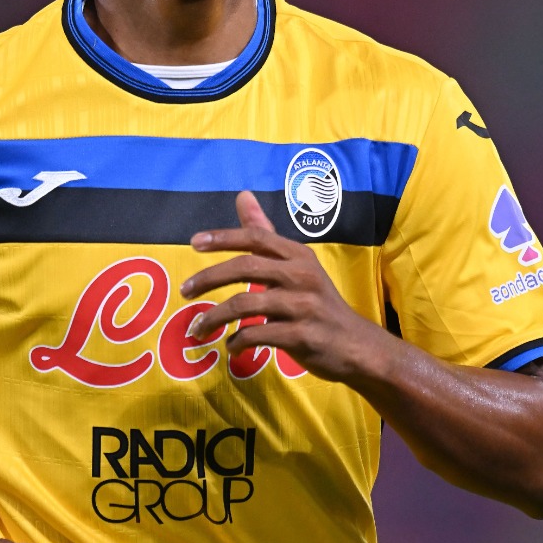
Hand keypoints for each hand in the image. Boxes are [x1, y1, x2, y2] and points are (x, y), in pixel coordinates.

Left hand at [180, 191, 394, 382]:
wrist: (357, 347)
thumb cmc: (319, 304)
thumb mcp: (297, 266)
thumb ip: (267, 236)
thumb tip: (242, 195)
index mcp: (298, 256)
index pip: (256, 237)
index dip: (223, 237)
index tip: (194, 242)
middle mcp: (302, 276)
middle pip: (246, 268)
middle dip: (209, 278)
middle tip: (185, 290)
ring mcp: (303, 306)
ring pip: (246, 304)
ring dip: (215, 317)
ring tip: (197, 329)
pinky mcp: (302, 336)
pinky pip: (258, 335)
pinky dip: (237, 342)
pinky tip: (231, 347)